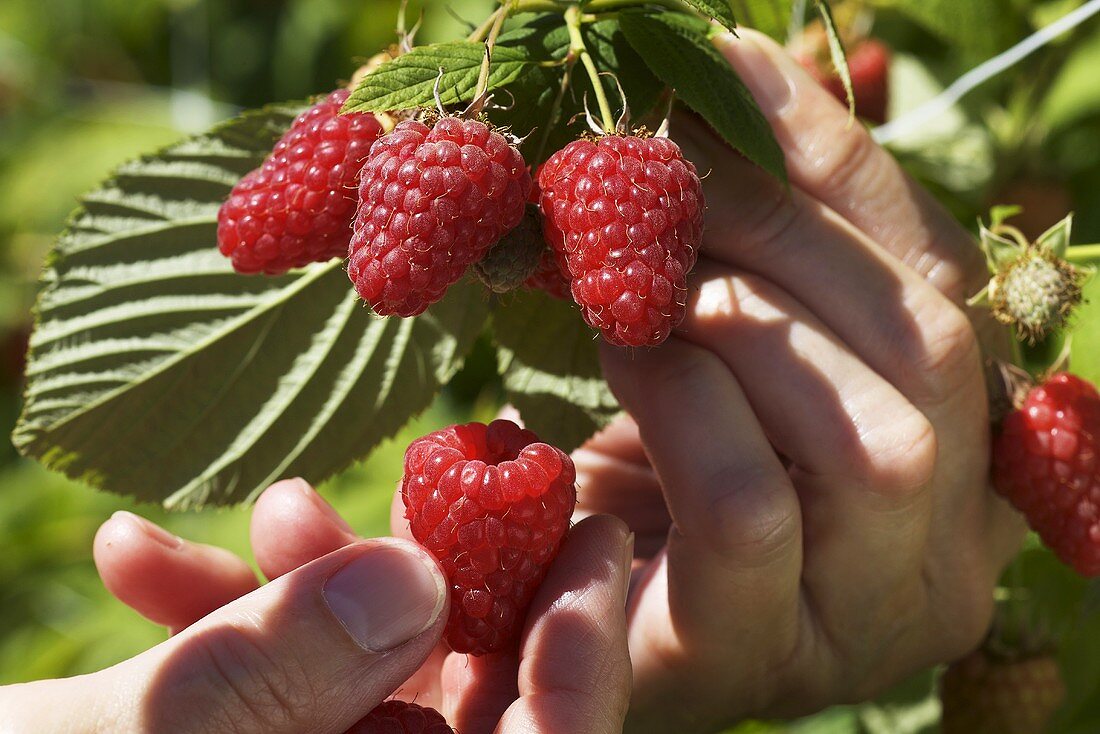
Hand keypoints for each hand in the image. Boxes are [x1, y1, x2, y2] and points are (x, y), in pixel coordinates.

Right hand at [0, 479, 631, 733]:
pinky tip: (142, 556)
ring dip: (330, 587)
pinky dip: (232, 618)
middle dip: (462, 586)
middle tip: (488, 467)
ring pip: (371, 683)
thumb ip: (265, 681)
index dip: (581, 671)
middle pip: (472, 714)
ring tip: (279, 507)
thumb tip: (412, 583)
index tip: (593, 538)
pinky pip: (280, 685)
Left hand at [575, 30, 1024, 731]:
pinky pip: (747, 505)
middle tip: (654, 161)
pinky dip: (678, 398)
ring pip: (873, 435)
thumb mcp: (713, 339)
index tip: (740, 68)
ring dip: (738, 315)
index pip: (948, 287)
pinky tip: (616, 348)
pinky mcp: (751, 657)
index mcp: (960, 463)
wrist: (541, 620)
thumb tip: (738, 69)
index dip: (846, 169)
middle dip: (786, 228)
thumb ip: (754, 240)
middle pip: (933, 350)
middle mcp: (946, 552)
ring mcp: (864, 619)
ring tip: (627, 271)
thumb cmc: (639, 471)